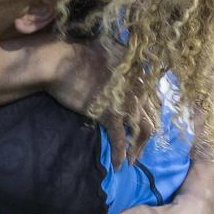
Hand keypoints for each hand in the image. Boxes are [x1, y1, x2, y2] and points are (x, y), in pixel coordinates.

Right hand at [47, 40, 157, 167]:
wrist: (58, 64)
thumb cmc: (77, 54)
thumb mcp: (107, 48)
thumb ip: (121, 56)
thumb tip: (124, 60)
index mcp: (138, 71)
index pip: (154, 98)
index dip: (151, 115)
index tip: (143, 126)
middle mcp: (138, 86)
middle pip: (153, 116)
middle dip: (147, 135)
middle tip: (139, 147)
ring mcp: (126, 101)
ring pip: (143, 130)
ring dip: (139, 148)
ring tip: (133, 161)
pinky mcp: (109, 113)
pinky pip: (120, 139)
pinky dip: (120, 154)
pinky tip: (119, 165)